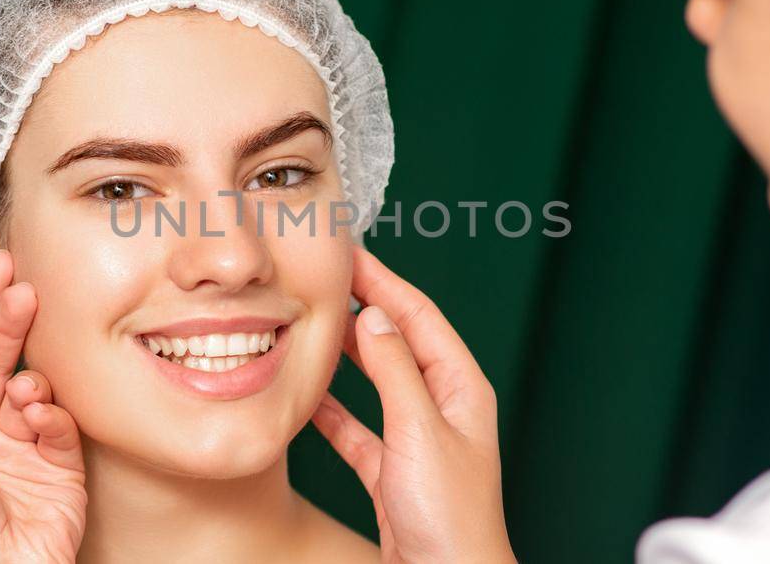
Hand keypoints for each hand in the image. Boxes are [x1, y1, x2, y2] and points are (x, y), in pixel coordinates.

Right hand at [310, 247, 514, 562]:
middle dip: (363, 308)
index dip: (384, 281)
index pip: (419, 316)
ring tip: (310, 326)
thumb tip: (372, 316)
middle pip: (398, 343)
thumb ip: (394, 371)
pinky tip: (307, 397)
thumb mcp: (419, 431)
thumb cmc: (450, 518)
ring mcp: (417, 441)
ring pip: (376, 383)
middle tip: (323, 278)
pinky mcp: (393, 474)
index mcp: (462, 389)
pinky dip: (332, 411)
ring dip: (345, 355)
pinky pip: (357, 429)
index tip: (350, 252)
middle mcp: (442, 409)